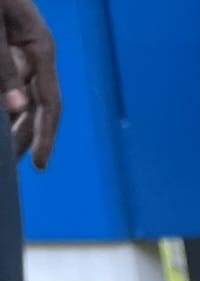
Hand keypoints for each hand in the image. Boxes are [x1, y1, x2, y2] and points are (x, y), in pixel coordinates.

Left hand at [1, 0, 57, 169]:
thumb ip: (0, 64)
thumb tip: (15, 105)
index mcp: (40, 46)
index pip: (49, 101)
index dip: (45, 135)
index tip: (38, 163)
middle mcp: (34, 54)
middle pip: (35, 106)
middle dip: (24, 137)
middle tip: (11, 169)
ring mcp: (19, 53)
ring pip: (20, 99)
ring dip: (12, 125)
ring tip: (5, 156)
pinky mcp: (6, 52)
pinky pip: (8, 85)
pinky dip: (6, 107)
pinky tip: (1, 126)